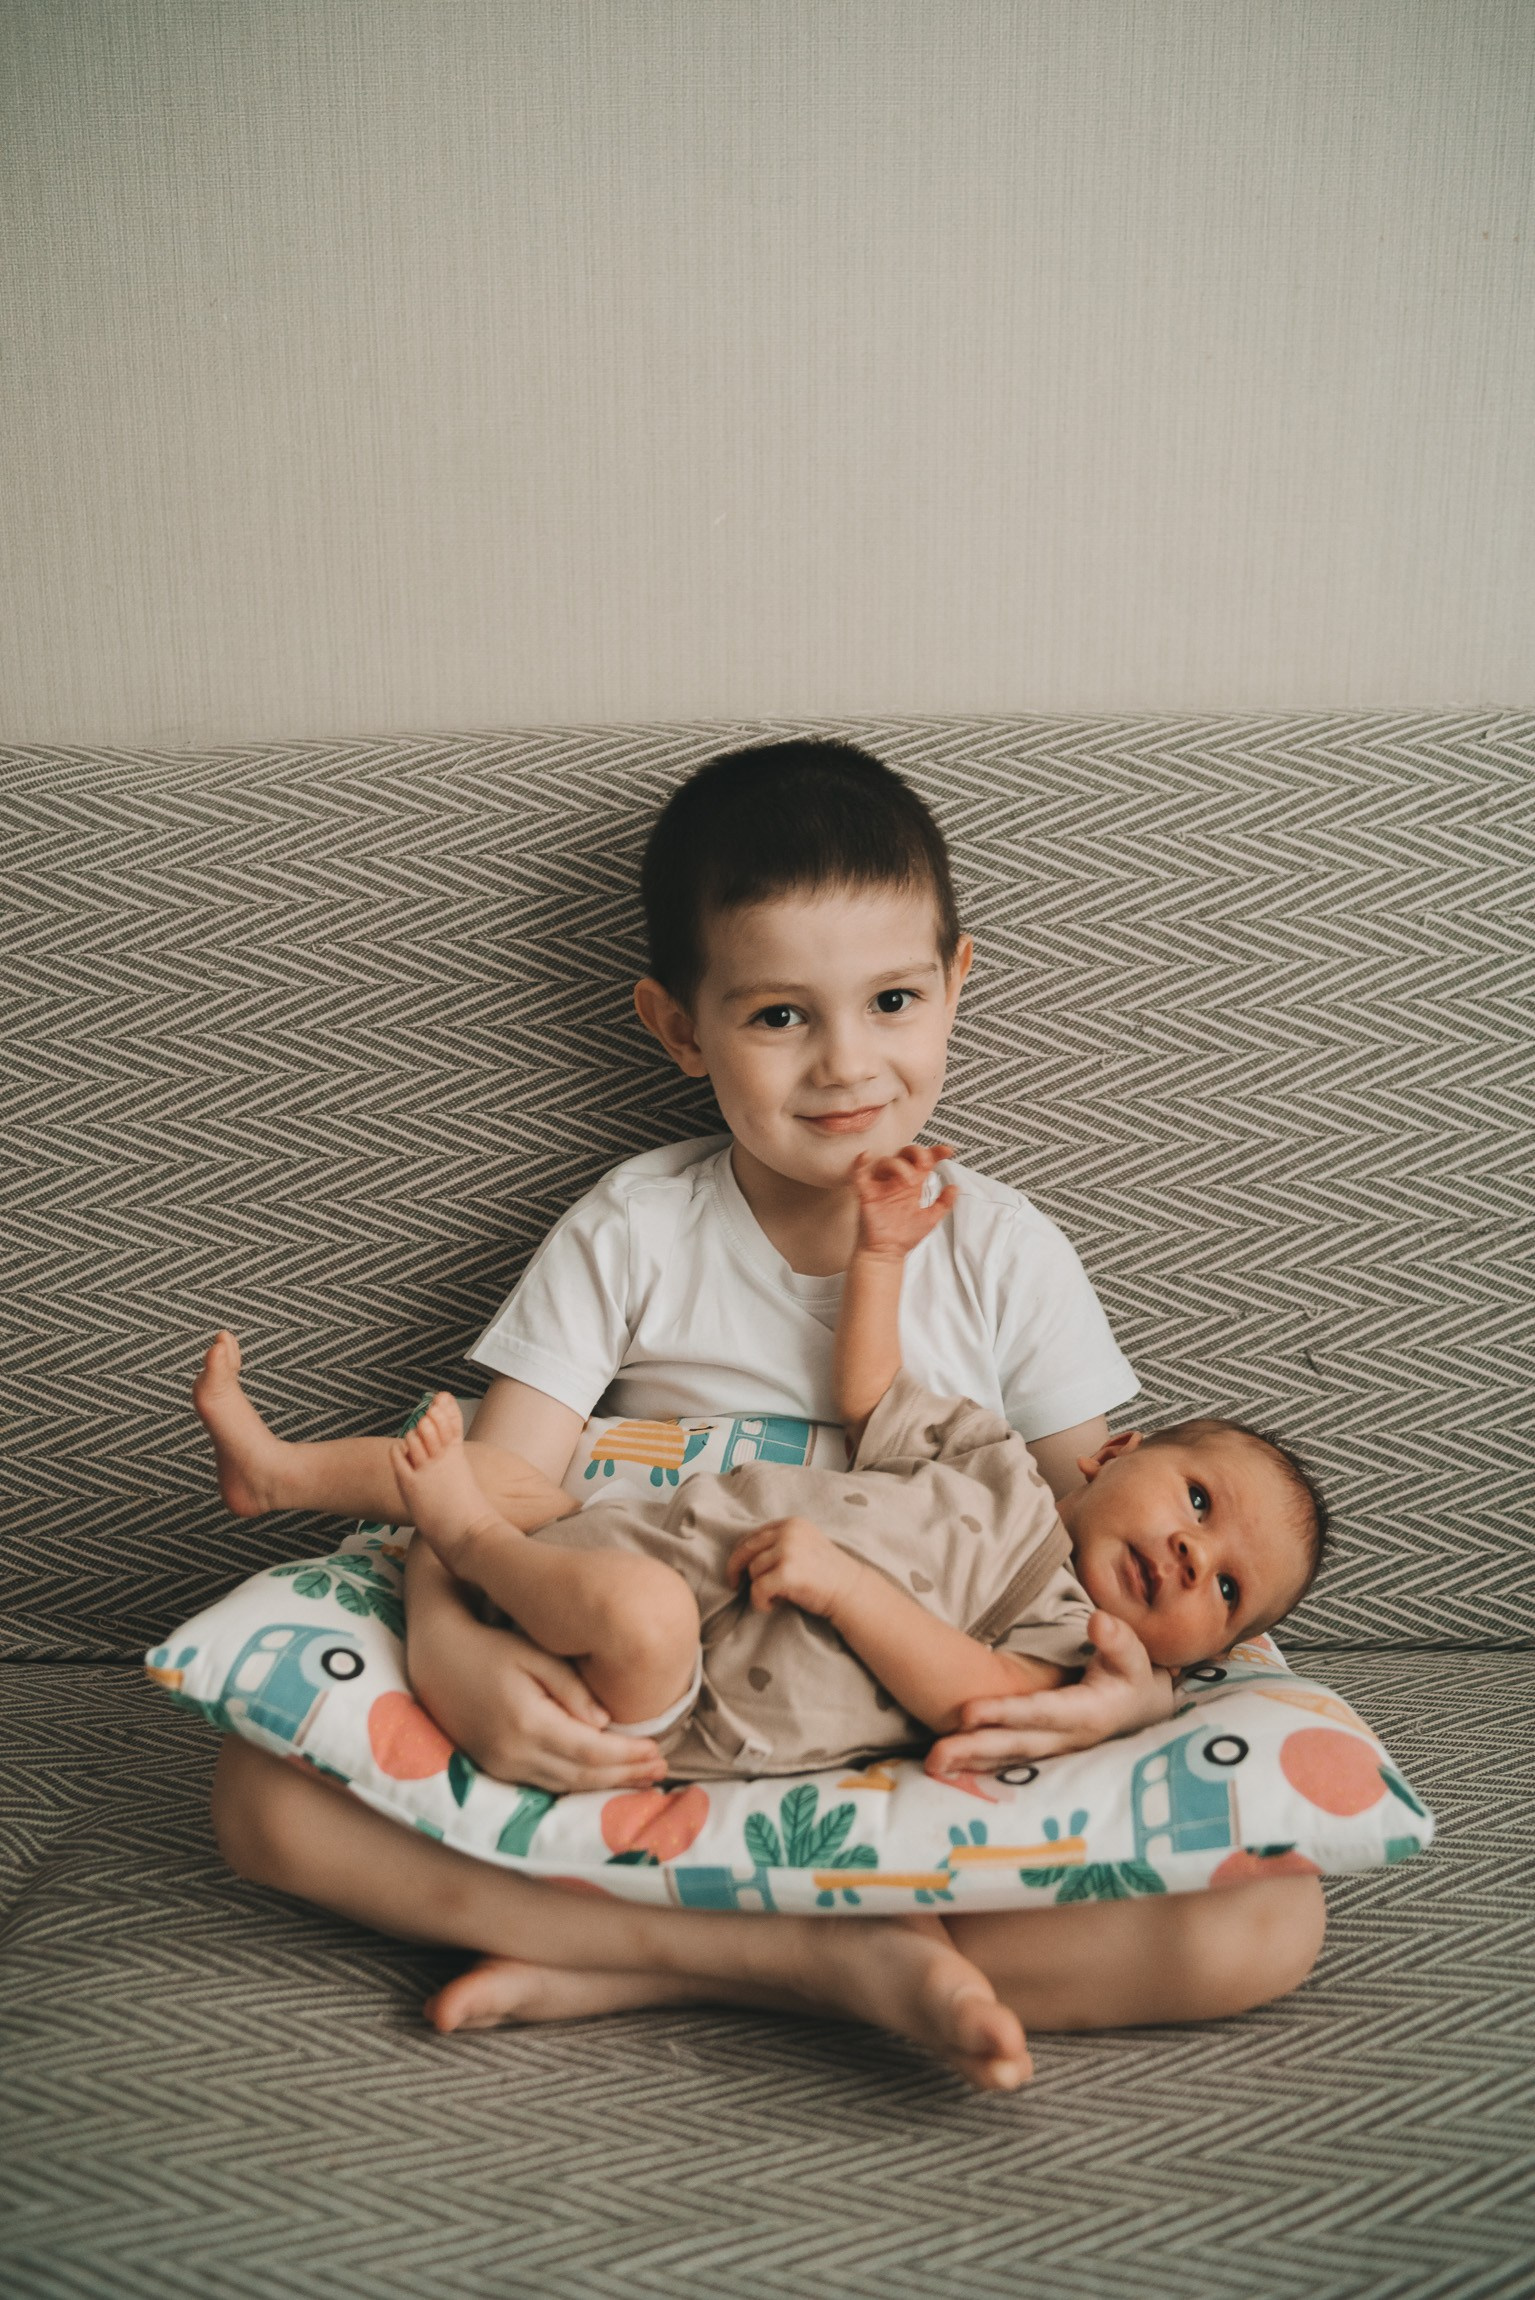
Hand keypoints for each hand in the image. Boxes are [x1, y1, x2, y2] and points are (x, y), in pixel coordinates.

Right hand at [405, 1540, 665, 1791]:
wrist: (436, 1656)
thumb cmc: (490, 1645)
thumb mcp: (533, 1654)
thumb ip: (570, 1688)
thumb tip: (604, 1723)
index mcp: (527, 1722)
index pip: (590, 1751)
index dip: (627, 1756)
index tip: (658, 1751)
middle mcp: (512, 1753)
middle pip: (581, 1775)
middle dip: (624, 1775)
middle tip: (660, 1770)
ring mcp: (500, 1765)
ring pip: (564, 1785)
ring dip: (604, 1785)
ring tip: (640, 1778)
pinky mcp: (493, 1767)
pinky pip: (544, 1783)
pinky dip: (576, 1783)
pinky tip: (599, 1777)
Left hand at [727, 1516, 860, 1619]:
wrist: (851, 1591)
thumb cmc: (826, 1574)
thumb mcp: (804, 1546)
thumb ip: (780, 1542)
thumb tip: (744, 1555)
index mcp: (792, 1524)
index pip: (754, 1535)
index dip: (742, 1553)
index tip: (738, 1569)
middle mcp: (789, 1532)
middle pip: (746, 1549)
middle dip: (736, 1568)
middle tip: (734, 1585)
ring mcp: (788, 1551)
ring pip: (753, 1571)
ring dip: (758, 1588)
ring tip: (777, 1597)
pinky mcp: (788, 1573)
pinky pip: (758, 1589)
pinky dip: (760, 1602)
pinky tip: (772, 1606)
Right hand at [851, 1143, 957, 1260]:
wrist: (888, 1252)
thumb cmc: (905, 1235)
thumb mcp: (930, 1219)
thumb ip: (943, 1204)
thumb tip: (955, 1187)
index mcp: (913, 1185)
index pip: (924, 1162)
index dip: (935, 1153)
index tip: (948, 1152)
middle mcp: (897, 1181)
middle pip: (904, 1155)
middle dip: (916, 1152)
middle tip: (925, 1162)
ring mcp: (881, 1185)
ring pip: (886, 1162)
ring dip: (899, 1166)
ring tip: (910, 1181)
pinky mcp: (867, 1194)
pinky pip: (860, 1174)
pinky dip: (860, 1164)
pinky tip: (865, 1156)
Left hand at [925, 1612, 1174, 1773]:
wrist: (1141, 1709)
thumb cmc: (1130, 1675)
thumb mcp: (1132, 1654)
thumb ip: (1116, 1639)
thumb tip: (1098, 1622)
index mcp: (1088, 1714)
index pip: (1039, 1712)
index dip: (1004, 1713)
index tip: (966, 1712)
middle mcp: (1067, 1740)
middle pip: (1015, 1745)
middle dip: (974, 1748)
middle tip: (935, 1754)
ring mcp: (1053, 1752)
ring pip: (1007, 1759)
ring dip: (969, 1763)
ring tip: (931, 1764)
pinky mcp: (1042, 1754)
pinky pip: (1007, 1762)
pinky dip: (977, 1767)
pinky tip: (947, 1769)